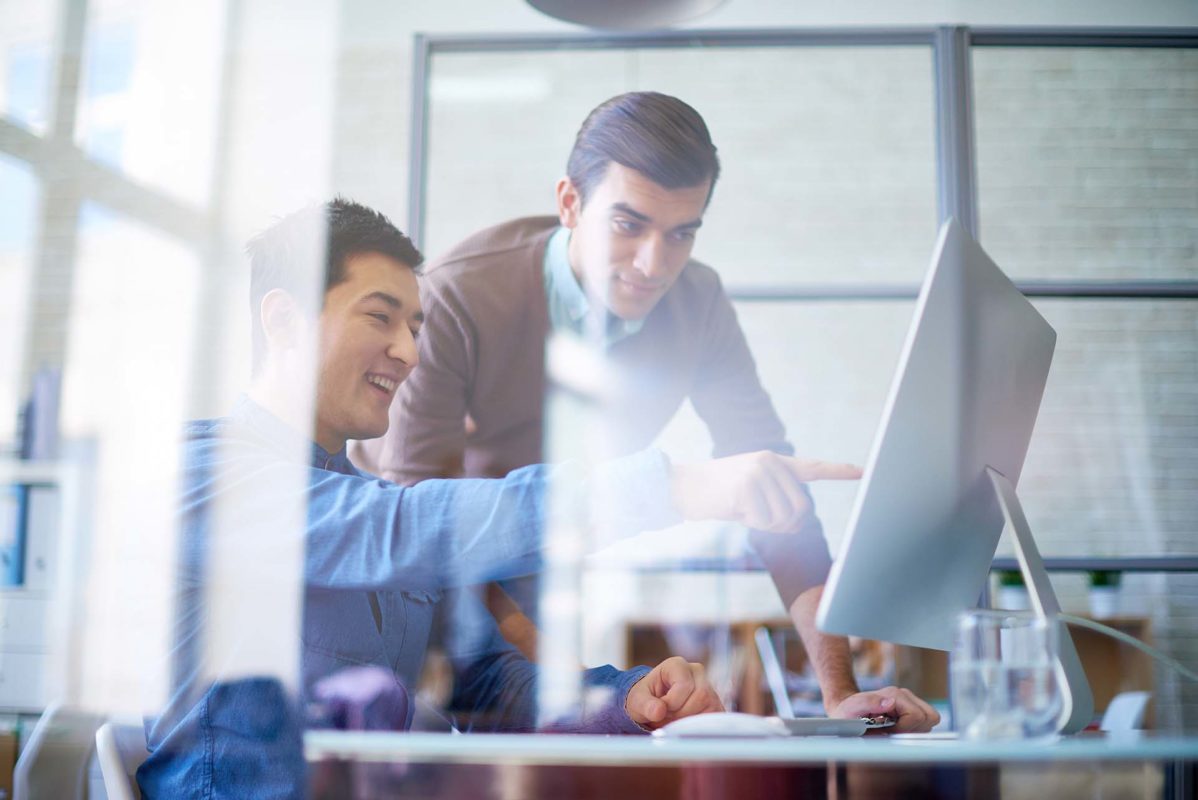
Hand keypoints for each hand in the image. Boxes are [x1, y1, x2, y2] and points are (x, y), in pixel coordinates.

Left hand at [625, 656, 723, 728]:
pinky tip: (686, 726)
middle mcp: (697, 672)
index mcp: (677, 665)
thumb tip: (659, 711)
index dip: (672, 702)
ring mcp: (709, 688)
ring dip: (690, 721)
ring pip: (710, 708)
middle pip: (701, 696)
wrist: (654, 706)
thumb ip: (646, 705)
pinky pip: (715, 718)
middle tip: (667, 717)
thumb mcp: (637, 700)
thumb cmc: (646, 699)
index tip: (661, 709)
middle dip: (681, 714)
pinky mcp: (716, 704)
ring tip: (674, 720)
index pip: (684, 684)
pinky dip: (700, 728)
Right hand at [670, 452, 861, 532]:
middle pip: (802, 509)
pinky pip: (763, 521)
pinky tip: (733, 509)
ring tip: (743, 510)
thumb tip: (799, 524)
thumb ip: (776, 502)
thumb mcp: (752, 494)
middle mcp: (771, 462)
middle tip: (762, 521)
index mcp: (775, 462)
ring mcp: (759, 472)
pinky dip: (751, 524)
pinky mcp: (747, 486)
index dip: (839, 471)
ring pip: (783, 518)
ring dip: (765, 526)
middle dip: (786, 525)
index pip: (813, 468)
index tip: (863, 472)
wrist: (684, 487)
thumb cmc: (719, 495)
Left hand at [828, 686, 939, 732]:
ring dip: (916, 730)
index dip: (905, 729)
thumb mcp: (852, 708)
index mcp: (895, 695)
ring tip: (896, 730)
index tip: (890, 732)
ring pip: (930, 720)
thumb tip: (890, 702)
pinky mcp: (911, 710)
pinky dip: (915, 730)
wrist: (846, 711)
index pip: (917, 716)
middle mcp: (905, 696)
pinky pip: (925, 723)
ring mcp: (910, 702)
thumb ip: (869, 703)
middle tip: (895, 732)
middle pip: (930, 717)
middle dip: (914, 729)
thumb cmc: (848, 712)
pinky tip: (898, 730)